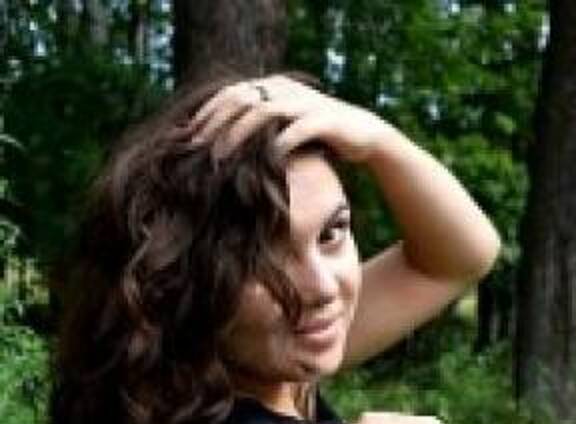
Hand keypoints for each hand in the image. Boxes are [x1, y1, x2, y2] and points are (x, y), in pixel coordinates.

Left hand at [189, 75, 398, 163]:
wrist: (363, 133)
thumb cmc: (317, 135)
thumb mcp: (285, 127)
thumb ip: (259, 127)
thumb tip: (220, 143)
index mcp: (274, 87)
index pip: (232, 93)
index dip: (209, 113)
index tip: (189, 136)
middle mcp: (287, 90)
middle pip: (242, 99)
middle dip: (217, 123)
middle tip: (198, 148)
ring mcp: (306, 103)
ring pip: (264, 111)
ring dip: (239, 134)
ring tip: (222, 156)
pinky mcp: (325, 119)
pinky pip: (296, 130)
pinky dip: (278, 144)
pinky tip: (263, 161)